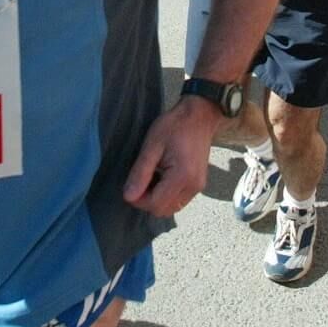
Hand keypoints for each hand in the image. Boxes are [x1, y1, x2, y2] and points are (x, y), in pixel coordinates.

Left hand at [122, 96, 219, 215]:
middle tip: (140, 180)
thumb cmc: (175, 126)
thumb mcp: (152, 145)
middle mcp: (193, 187)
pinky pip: (179, 200)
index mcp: (182, 177)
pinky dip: (166, 195)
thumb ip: (140, 172)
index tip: (131, 185)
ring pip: (171, 208)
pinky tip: (161, 177)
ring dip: (157, 199)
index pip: (155, 204)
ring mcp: (198, 187)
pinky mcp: (198, 184)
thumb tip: (128, 196)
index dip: (138, 200)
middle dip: (147, 201)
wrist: (199, 116)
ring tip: (151, 176)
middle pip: (163, 210)